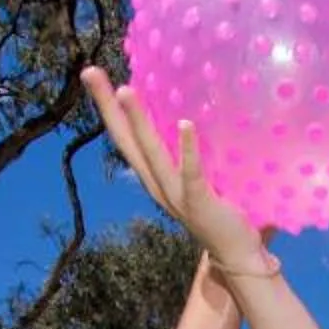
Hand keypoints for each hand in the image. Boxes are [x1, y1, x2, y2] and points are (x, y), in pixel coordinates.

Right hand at [80, 68, 276, 275]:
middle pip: (126, 141)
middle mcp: (158, 185)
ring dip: (138, 121)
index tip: (93, 74)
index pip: (126, 138)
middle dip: (107, 107)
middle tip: (89, 72)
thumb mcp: (204, 175)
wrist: (239, 257)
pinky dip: (188, 149)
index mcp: (156, 177)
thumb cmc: (226, 211)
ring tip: (125, 90)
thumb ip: (201, 147)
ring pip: (151, 154)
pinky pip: (191, 173)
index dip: (108, 108)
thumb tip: (211, 102)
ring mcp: (176, 195)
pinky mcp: (199, 202)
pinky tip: (186, 123)